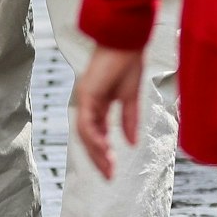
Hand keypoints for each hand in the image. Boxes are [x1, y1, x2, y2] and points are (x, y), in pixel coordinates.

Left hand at [74, 45, 144, 178]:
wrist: (128, 40)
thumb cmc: (129, 62)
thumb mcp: (131, 97)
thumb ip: (129, 120)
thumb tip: (132, 143)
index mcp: (98, 103)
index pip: (97, 134)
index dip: (104, 152)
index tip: (113, 170)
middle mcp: (88, 102)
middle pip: (88, 138)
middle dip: (98, 158)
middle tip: (109, 177)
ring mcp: (85, 98)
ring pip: (86, 134)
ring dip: (96, 152)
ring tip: (109, 168)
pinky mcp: (87, 94)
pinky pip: (87, 123)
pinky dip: (95, 138)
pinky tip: (106, 150)